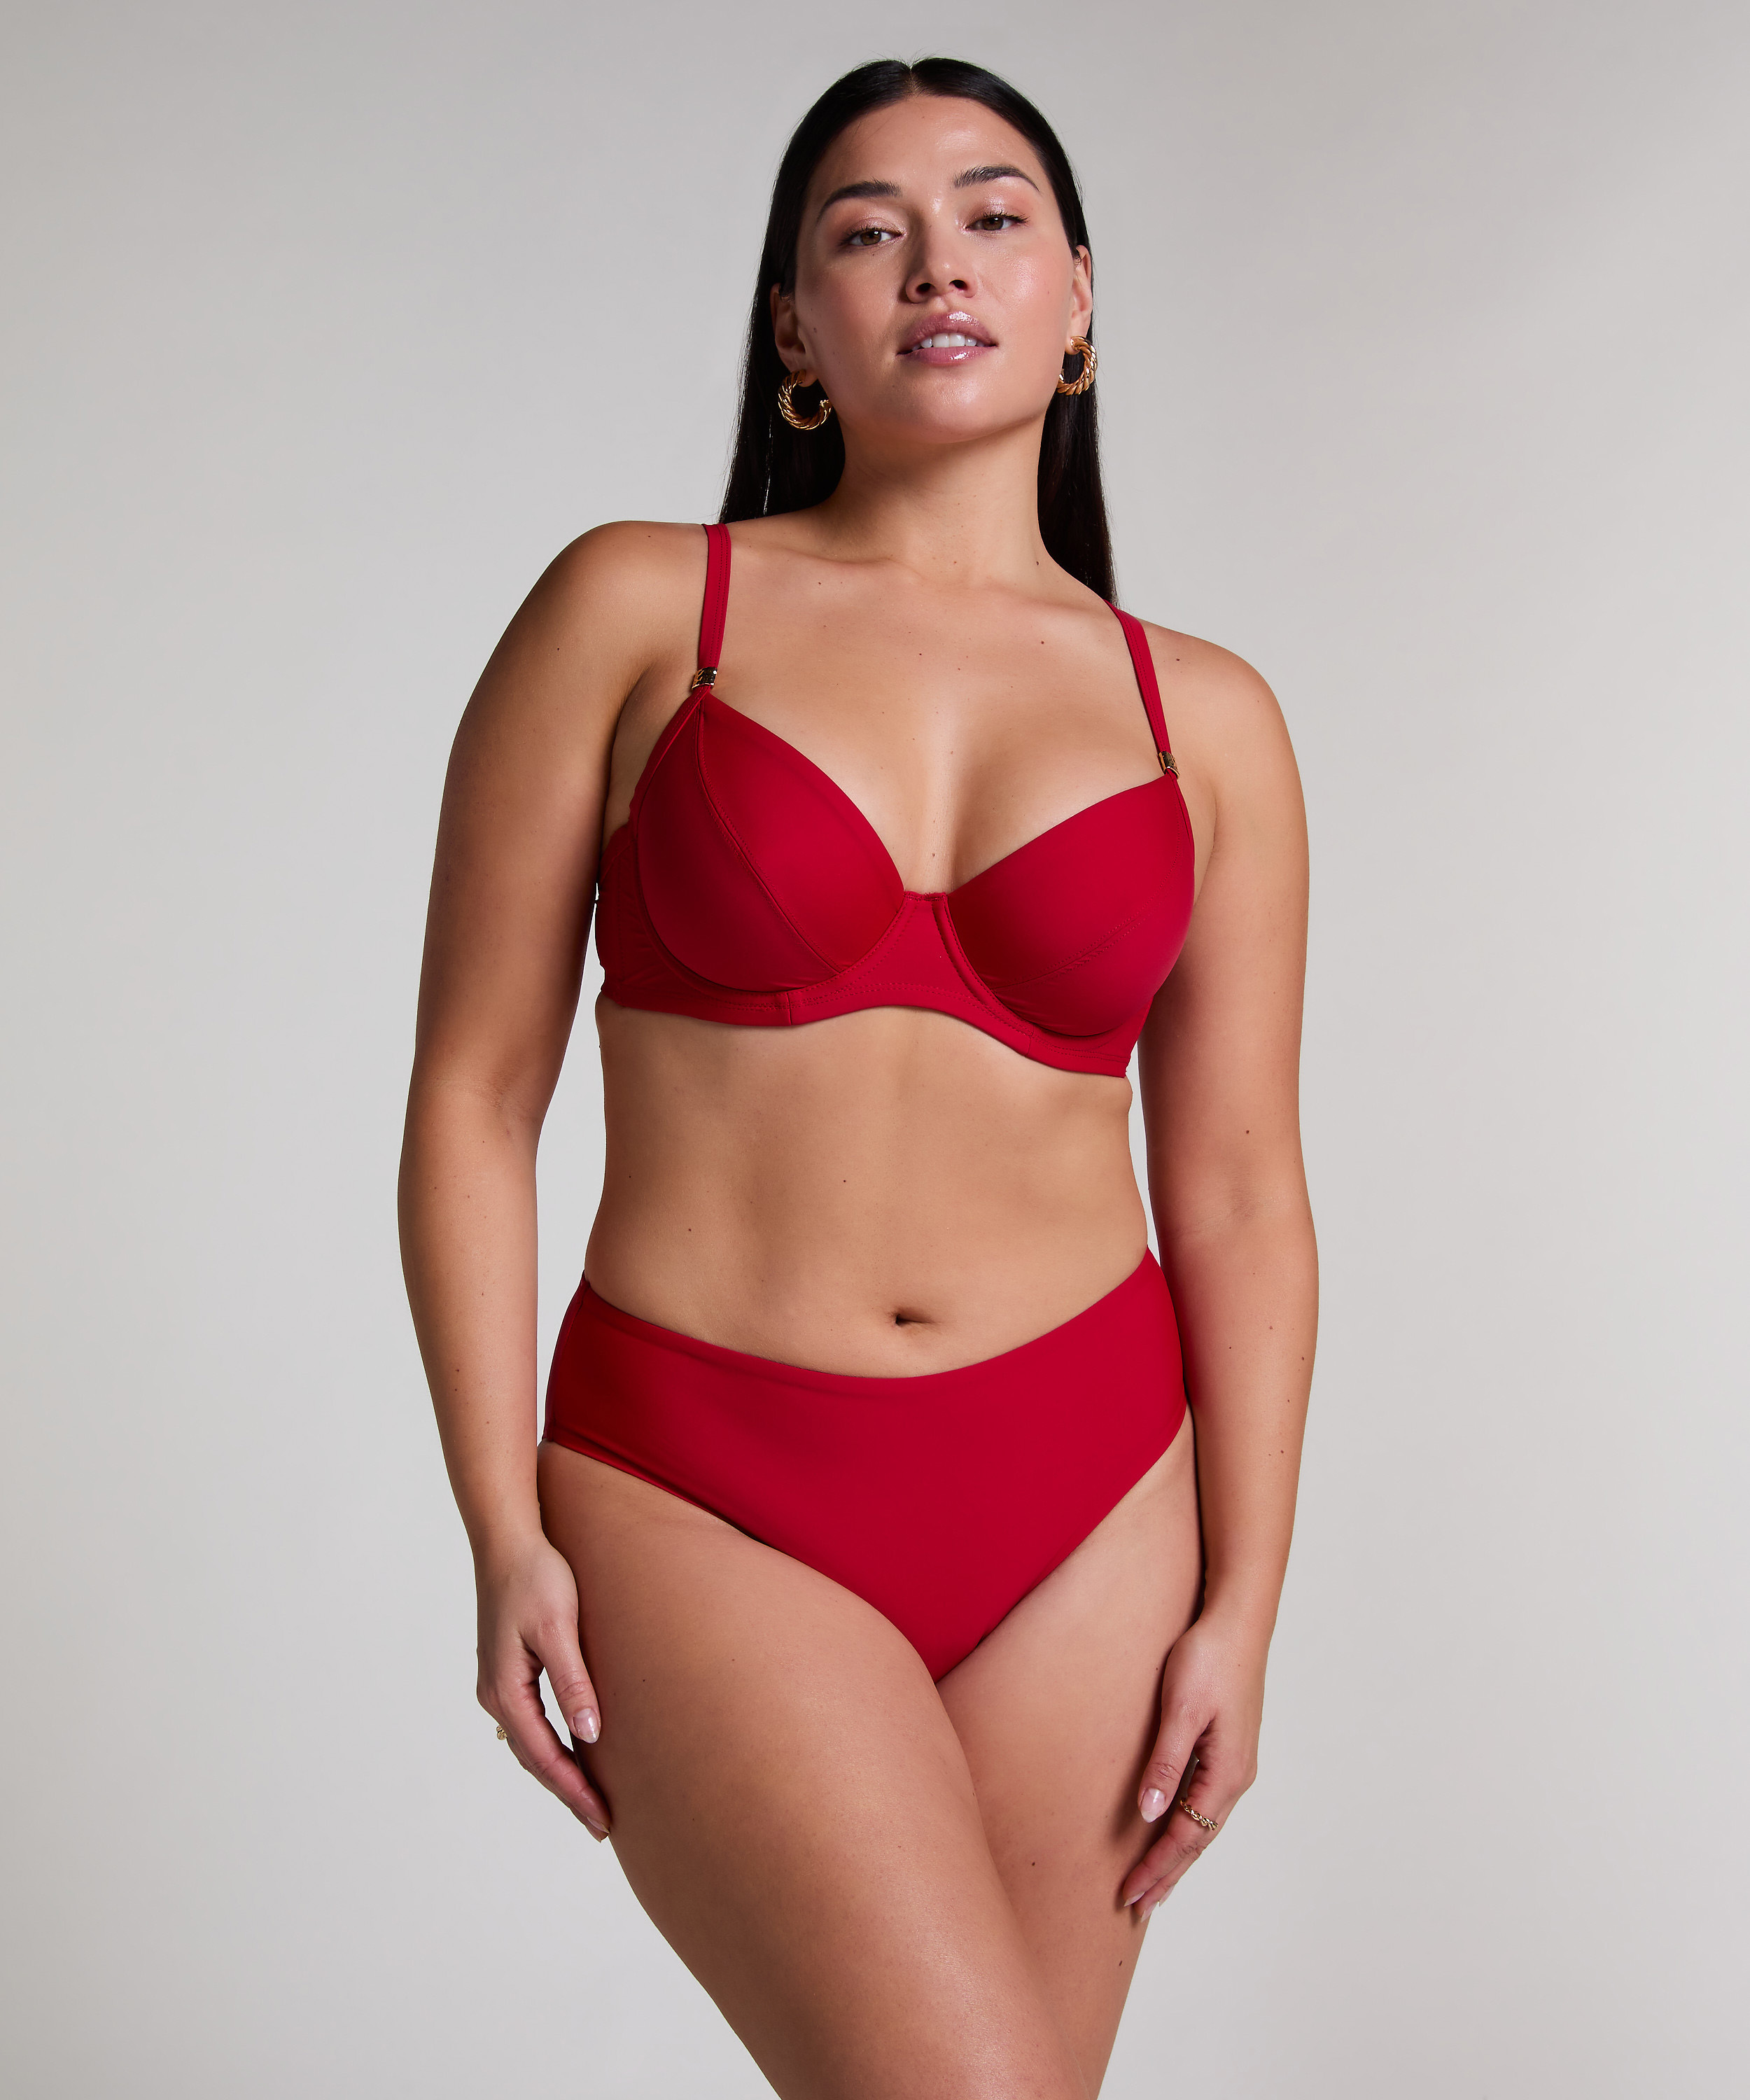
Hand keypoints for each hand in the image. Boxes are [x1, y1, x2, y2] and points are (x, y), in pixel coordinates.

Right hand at [475, 1532, 611, 1839]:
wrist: (508, 1541)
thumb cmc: (536, 1577)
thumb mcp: (559, 1628)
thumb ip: (573, 1682)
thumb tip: (589, 1735)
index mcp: (506, 1691)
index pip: (545, 1757)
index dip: (574, 1791)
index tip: (602, 1821)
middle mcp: (496, 1695)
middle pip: (534, 1759)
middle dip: (567, 1792)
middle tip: (602, 1825)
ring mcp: (498, 1684)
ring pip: (530, 1743)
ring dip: (557, 1772)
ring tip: (589, 1800)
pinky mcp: (507, 1671)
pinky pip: (529, 1723)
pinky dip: (549, 1746)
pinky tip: (569, 1752)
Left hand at [1120, 1605, 1266, 1918]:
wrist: (1238, 1620)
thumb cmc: (1208, 1658)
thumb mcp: (1181, 1709)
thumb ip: (1166, 1762)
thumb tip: (1150, 1814)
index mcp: (1226, 1772)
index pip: (1186, 1837)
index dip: (1157, 1869)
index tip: (1130, 1896)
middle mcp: (1236, 1776)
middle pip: (1197, 1840)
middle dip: (1167, 1875)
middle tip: (1138, 1909)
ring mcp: (1235, 1763)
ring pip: (1203, 1824)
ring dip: (1178, 1856)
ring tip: (1154, 1885)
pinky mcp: (1227, 1748)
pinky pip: (1204, 1802)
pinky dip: (1186, 1827)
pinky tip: (1173, 1830)